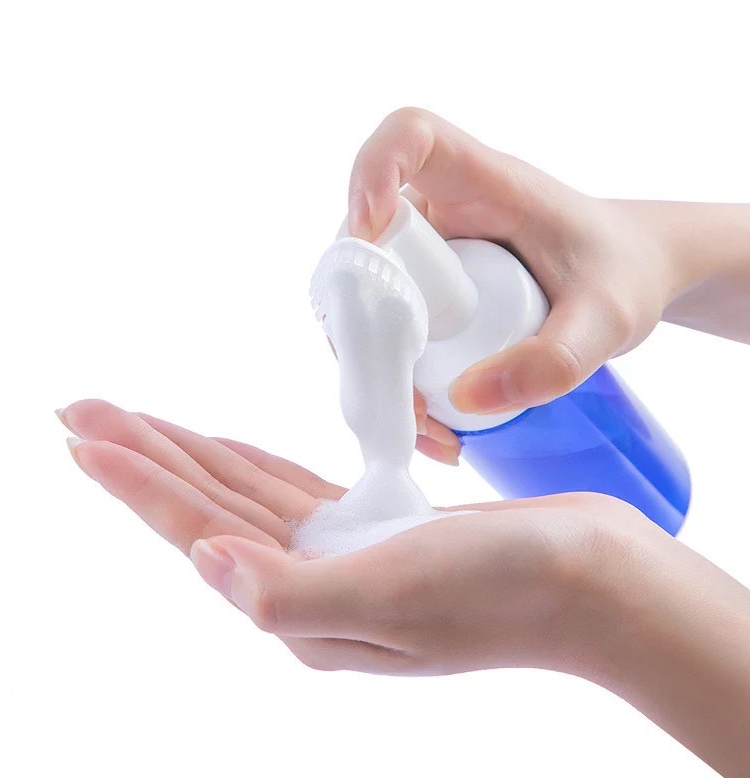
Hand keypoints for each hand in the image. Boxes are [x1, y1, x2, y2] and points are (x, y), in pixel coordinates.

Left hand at [56, 398, 656, 677]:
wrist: (594, 584)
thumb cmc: (508, 592)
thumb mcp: (396, 599)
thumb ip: (290, 594)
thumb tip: (205, 563)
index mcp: (304, 610)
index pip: (199, 532)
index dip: (137, 481)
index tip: (81, 433)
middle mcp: (309, 587)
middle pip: (206, 507)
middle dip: (144, 455)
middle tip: (82, 409)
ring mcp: (339, 556)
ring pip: (240, 493)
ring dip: (187, 452)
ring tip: (134, 419)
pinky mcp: (370, 528)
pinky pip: (288, 488)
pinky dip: (248, 461)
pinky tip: (221, 447)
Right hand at [349, 108, 677, 462]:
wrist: (631, 276)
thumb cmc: (623, 274)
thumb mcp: (606, 322)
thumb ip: (552, 361)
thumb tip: (462, 399)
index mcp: (485, 184)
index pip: (413, 137)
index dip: (373, 169)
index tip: (369, 234)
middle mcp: (441, 213)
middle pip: (362, 240)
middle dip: (361, 319)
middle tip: (402, 389)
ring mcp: (428, 254)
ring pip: (363, 295)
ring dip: (373, 364)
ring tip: (424, 426)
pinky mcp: (426, 291)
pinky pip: (384, 326)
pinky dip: (393, 379)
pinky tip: (431, 425)